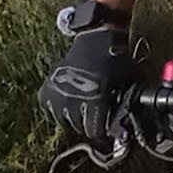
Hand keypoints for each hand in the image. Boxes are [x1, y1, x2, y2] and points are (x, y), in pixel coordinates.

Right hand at [37, 26, 135, 142]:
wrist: (95, 39)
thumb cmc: (114, 61)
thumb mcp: (126, 84)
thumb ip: (124, 105)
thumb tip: (125, 125)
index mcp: (95, 100)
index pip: (95, 131)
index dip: (102, 133)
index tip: (105, 131)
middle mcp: (73, 100)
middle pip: (79, 128)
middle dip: (89, 126)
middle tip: (94, 120)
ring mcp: (57, 96)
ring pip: (64, 122)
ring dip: (74, 119)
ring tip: (83, 112)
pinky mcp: (46, 91)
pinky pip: (51, 110)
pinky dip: (59, 110)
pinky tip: (69, 104)